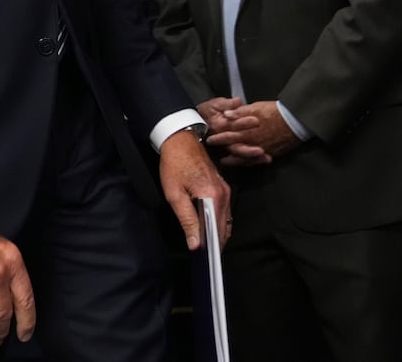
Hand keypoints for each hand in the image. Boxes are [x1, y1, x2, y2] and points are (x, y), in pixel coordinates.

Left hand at [159, 128, 232, 250]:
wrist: (180, 141)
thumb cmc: (174, 166)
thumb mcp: (175, 195)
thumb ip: (187, 220)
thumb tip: (195, 244)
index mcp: (213, 197)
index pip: (217, 231)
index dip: (212, 248)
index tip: (206, 260)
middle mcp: (224, 195)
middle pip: (225, 228)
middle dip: (216, 243)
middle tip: (205, 257)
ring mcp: (225, 190)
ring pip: (226, 220)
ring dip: (218, 233)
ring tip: (205, 245)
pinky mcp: (223, 187)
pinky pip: (225, 211)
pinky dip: (218, 222)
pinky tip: (208, 228)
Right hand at [197, 98, 266, 165]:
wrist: (194, 124)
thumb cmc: (207, 113)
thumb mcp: (214, 104)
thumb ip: (227, 103)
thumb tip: (237, 101)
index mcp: (219, 125)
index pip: (232, 124)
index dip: (244, 123)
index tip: (257, 120)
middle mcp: (222, 139)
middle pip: (236, 146)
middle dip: (249, 149)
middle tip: (262, 150)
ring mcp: (226, 147)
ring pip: (239, 155)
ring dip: (253, 158)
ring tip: (267, 158)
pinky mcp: (230, 151)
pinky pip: (240, 160)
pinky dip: (251, 161)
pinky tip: (262, 161)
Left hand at [207, 100, 300, 165]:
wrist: (294, 120)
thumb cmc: (274, 112)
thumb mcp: (255, 107)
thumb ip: (239, 112)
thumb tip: (226, 115)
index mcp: (246, 130)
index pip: (228, 135)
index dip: (218, 138)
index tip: (209, 139)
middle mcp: (251, 142)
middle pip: (233, 148)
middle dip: (224, 151)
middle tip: (215, 153)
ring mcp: (260, 149)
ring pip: (243, 158)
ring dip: (234, 160)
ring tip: (225, 161)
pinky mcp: (269, 153)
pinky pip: (255, 161)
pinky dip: (248, 163)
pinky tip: (244, 163)